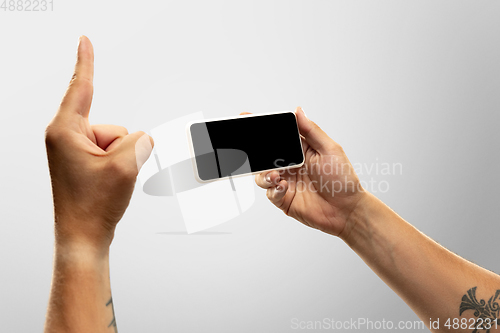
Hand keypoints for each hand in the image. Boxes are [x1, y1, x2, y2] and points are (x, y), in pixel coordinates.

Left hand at [45, 36, 153, 249]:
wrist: (83, 237)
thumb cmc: (92, 206)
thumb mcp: (125, 166)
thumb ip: (141, 139)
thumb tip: (144, 137)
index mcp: (65, 131)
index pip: (81, 87)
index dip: (86, 62)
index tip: (84, 41)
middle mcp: (66, 138)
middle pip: (113, 127)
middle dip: (124, 148)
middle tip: (111, 175)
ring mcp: (74, 151)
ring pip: (117, 142)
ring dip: (122, 160)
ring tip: (108, 183)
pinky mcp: (82, 163)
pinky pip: (112, 153)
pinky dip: (118, 166)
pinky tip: (108, 184)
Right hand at [254, 107, 365, 237]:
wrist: (347, 210)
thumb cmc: (343, 179)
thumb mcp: (330, 149)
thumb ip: (311, 131)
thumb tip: (298, 111)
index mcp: (299, 150)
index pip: (277, 136)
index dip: (261, 128)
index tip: (247, 118)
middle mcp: (290, 165)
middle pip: (264, 156)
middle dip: (254, 153)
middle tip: (250, 151)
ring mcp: (286, 182)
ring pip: (262, 175)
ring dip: (264, 174)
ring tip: (275, 175)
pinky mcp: (284, 199)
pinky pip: (270, 193)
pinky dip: (273, 189)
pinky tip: (283, 187)